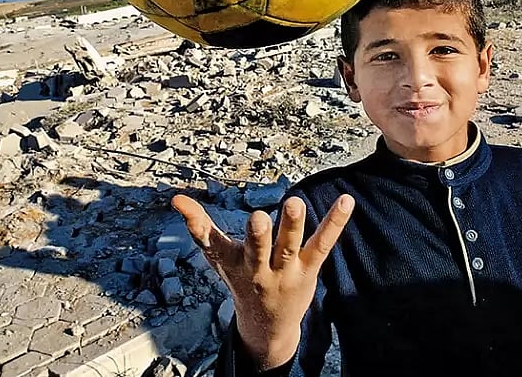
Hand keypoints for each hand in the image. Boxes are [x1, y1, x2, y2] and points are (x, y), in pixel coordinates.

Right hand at [171, 193, 354, 369]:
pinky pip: (322, 244)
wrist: (267, 324)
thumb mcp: (217, 257)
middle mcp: (258, 269)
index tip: (182, 203)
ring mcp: (285, 270)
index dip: (196, 224)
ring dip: (291, 225)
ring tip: (294, 202)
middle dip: (257, 236)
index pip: (212, 243)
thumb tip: (176, 198)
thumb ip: (198, 227)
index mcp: (232, 263)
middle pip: (257, 250)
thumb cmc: (240, 280)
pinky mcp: (308, 268)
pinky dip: (334, 223)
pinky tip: (345, 201)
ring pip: (288, 246)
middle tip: (257, 219)